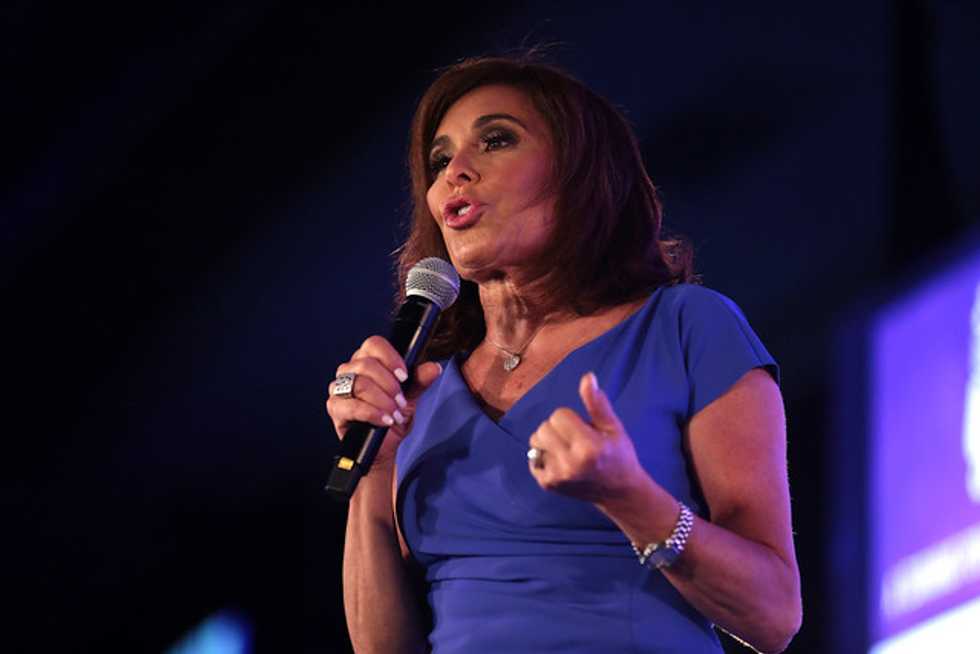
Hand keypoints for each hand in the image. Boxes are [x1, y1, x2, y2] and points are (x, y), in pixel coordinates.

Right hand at [325, 335, 442, 468]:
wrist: (383, 447)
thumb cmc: (393, 417)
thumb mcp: (410, 398)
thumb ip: (420, 381)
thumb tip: (434, 368)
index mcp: (368, 360)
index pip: (373, 344)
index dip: (390, 358)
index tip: (404, 376)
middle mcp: (350, 370)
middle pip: (366, 364)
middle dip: (389, 385)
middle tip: (401, 401)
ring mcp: (340, 388)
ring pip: (359, 383)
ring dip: (382, 400)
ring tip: (395, 413)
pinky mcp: (335, 408)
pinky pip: (350, 405)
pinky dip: (371, 413)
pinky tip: (384, 420)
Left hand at [528, 372, 647, 502]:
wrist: (619, 494)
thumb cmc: (619, 456)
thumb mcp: (613, 428)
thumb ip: (597, 404)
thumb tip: (587, 377)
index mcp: (588, 447)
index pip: (559, 415)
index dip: (571, 418)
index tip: (584, 429)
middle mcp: (570, 463)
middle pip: (544, 427)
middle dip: (557, 427)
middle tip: (574, 438)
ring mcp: (557, 476)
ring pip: (535, 441)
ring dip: (548, 440)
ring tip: (566, 448)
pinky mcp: (548, 484)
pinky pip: (533, 457)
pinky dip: (543, 455)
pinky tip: (560, 461)